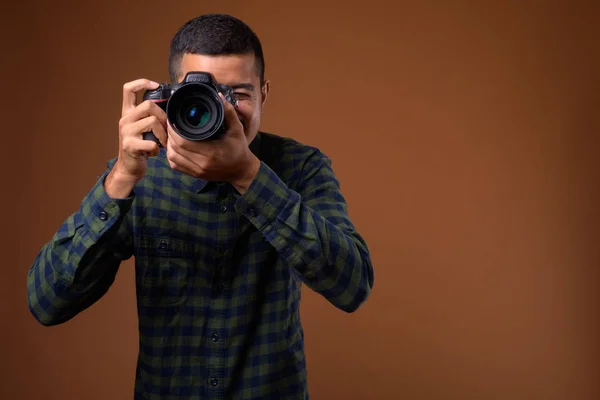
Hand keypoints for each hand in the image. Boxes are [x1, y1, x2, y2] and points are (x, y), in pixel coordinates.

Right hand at [105, 79, 167, 197]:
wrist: (129, 168)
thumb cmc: (140, 147)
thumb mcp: (142, 128)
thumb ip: (150, 116)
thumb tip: (169, 107)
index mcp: (127, 113)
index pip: (128, 89)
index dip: (142, 82)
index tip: (155, 85)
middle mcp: (125, 119)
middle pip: (148, 105)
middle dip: (163, 117)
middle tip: (166, 130)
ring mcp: (126, 132)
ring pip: (152, 122)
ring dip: (162, 134)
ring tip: (162, 143)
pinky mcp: (129, 145)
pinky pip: (151, 143)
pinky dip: (157, 150)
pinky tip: (153, 153)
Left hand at [166, 93, 259, 192]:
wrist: (241, 170)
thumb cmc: (239, 149)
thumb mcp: (237, 129)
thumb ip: (229, 112)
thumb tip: (220, 97)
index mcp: (211, 152)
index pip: (183, 142)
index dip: (173, 130)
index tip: (172, 120)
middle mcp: (202, 163)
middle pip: (175, 149)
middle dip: (169, 135)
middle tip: (170, 124)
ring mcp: (198, 171)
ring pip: (173, 158)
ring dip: (169, 145)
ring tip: (171, 134)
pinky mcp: (195, 175)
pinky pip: (176, 166)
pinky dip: (172, 156)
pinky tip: (174, 147)